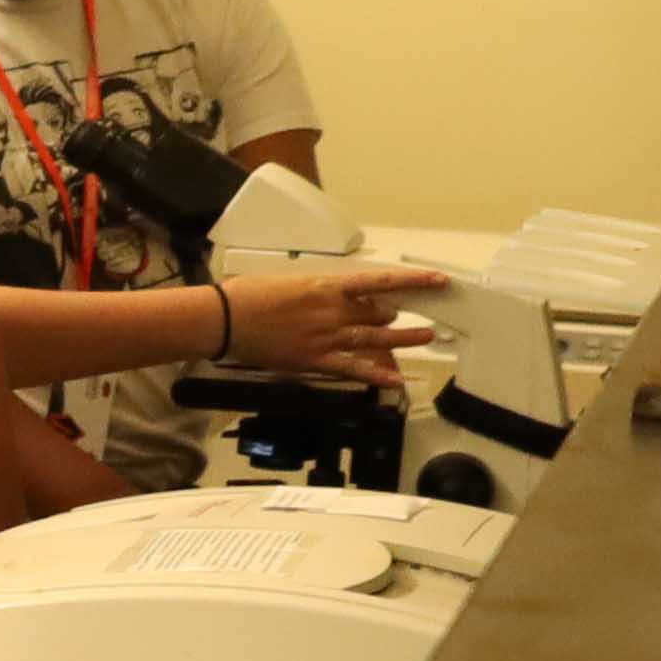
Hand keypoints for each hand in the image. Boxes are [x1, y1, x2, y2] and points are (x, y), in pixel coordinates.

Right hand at [211, 262, 444, 385]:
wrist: (224, 320)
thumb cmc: (246, 296)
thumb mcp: (287, 280)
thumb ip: (316, 288)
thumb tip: (331, 292)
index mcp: (325, 286)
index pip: (380, 282)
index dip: (413, 282)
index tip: (436, 281)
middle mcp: (332, 311)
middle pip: (378, 314)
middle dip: (391, 315)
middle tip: (402, 316)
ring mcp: (325, 337)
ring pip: (375, 339)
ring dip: (403, 339)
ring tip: (424, 337)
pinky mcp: (314, 360)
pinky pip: (353, 369)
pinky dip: (377, 375)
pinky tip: (395, 380)